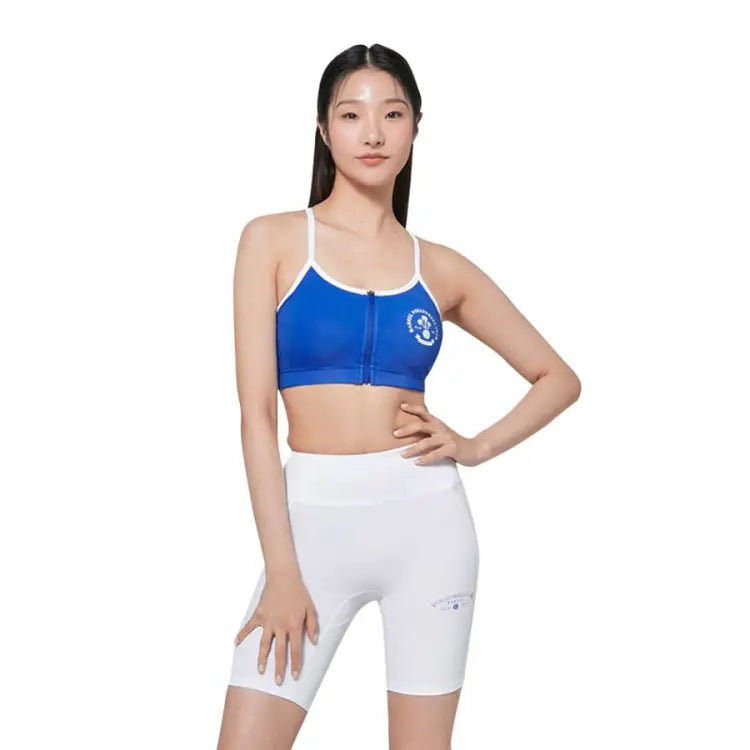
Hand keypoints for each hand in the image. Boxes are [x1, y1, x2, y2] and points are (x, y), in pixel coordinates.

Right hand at [234, 571, 319, 685]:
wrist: (283, 575)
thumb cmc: (299, 591)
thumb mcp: (311, 608)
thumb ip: (312, 626)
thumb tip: (314, 642)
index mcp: (294, 625)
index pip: (296, 649)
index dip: (295, 664)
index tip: (295, 676)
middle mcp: (280, 626)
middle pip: (280, 652)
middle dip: (279, 668)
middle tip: (278, 682)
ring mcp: (268, 621)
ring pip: (264, 644)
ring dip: (262, 658)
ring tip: (260, 670)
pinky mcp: (258, 614)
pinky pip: (249, 627)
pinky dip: (241, 635)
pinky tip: (236, 643)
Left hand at [393, 402, 483, 466]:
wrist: (476, 449)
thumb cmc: (455, 443)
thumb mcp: (442, 434)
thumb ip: (429, 434)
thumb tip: (410, 436)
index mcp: (438, 423)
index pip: (424, 412)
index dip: (413, 408)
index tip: (402, 406)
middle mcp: (441, 429)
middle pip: (421, 425)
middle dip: (407, 429)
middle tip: (395, 433)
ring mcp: (446, 438)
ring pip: (426, 442)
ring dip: (413, 448)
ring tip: (403, 454)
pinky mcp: (452, 449)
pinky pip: (436, 454)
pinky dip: (426, 458)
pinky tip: (417, 462)